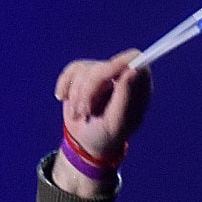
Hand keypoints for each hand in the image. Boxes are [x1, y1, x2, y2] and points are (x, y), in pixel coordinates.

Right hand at [53, 51, 152, 196]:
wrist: (85, 142)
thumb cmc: (106, 136)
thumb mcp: (116, 123)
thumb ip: (125, 97)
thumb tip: (132, 71)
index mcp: (137, 87)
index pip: (134, 59)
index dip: (120, 63)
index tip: (108, 77)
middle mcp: (121, 76)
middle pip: (104, 66)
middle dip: (89, 90)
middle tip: (85, 112)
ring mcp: (102, 73)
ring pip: (85, 70)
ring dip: (77, 96)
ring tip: (81, 114)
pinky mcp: (84, 73)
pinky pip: (72, 70)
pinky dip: (65, 86)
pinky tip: (65, 99)